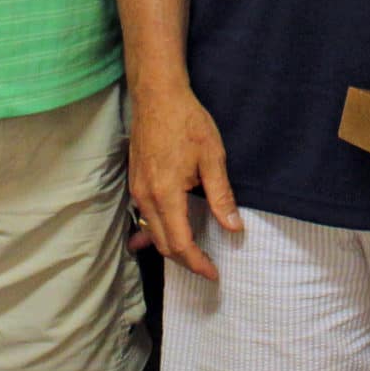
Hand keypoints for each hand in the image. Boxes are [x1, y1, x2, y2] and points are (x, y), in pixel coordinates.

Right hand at [128, 85, 239, 279]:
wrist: (157, 96)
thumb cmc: (187, 122)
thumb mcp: (212, 157)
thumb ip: (221, 196)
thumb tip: (233, 227)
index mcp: (166, 194)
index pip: (180, 243)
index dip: (197, 263)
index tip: (213, 274)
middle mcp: (146, 197)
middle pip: (163, 244)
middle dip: (185, 261)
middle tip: (207, 268)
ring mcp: (137, 190)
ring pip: (153, 232)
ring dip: (172, 247)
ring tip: (194, 254)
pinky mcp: (136, 182)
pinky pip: (146, 217)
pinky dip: (160, 230)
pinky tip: (170, 232)